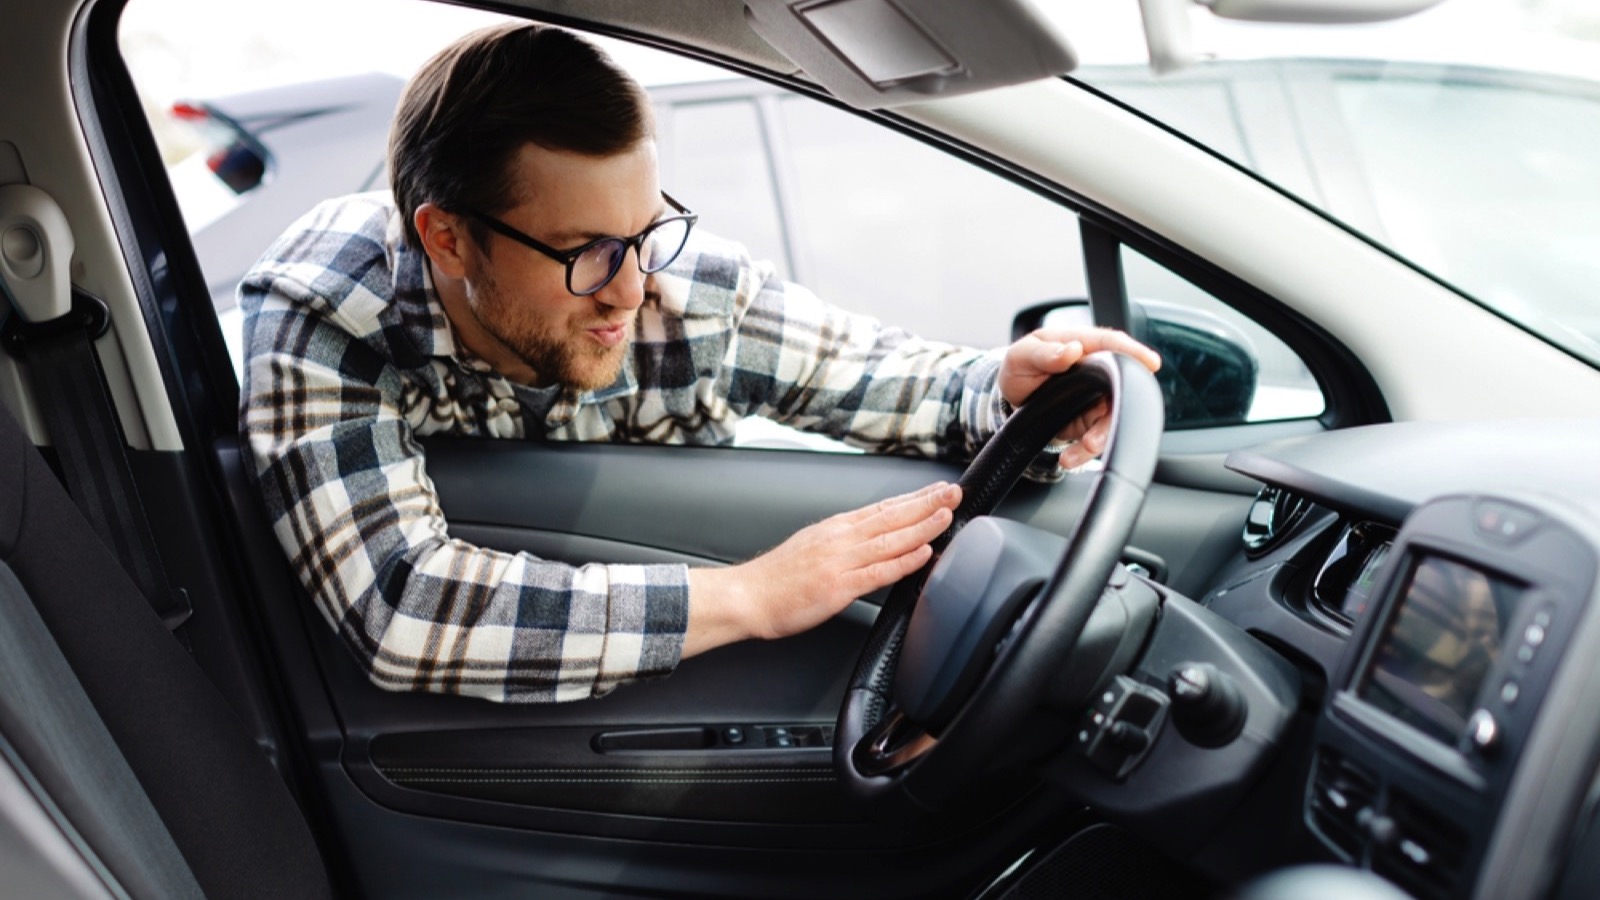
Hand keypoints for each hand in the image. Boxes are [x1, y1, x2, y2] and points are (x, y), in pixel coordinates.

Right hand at [684, 482, 960, 655]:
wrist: (747, 596)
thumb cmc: (777, 578)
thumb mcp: (813, 546)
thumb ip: (844, 542)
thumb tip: (872, 539)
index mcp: (836, 528)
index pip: (883, 507)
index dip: (914, 497)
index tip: (938, 489)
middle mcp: (841, 538)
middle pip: (892, 516)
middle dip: (927, 503)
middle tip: (955, 492)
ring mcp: (840, 561)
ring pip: (890, 539)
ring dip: (922, 526)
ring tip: (947, 515)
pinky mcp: (838, 587)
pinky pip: (878, 572)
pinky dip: (903, 561)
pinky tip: (923, 553)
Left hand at [998, 327, 1160, 469]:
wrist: (1013, 398)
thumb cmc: (1022, 367)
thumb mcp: (1022, 355)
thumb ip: (1044, 353)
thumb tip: (1071, 349)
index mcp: (1083, 344)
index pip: (1113, 344)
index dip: (1134, 352)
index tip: (1150, 363)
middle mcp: (1097, 371)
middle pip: (1123, 384)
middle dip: (1124, 406)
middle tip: (1112, 417)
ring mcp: (1097, 397)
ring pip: (1113, 416)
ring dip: (1103, 434)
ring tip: (1087, 445)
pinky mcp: (1091, 421)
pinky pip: (1097, 438)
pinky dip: (1085, 451)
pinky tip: (1070, 458)